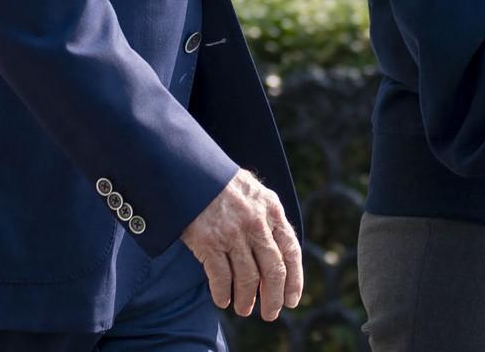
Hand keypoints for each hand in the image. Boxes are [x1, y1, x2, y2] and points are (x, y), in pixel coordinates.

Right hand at [180, 170, 303, 321]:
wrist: (190, 171)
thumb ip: (268, 217)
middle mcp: (256, 223)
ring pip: (248, 278)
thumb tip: (280, 249)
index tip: (292, 299)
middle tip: (271, 314)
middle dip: (274, 297)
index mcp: (271, 209)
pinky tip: (222, 300)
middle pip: (273, 270)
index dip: (295, 278)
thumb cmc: (222, 184)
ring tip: (244, 309)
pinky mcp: (208, 242)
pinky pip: (221, 277)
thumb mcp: (254, 191)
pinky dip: (223, 293)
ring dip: (247, 299)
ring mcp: (232, 233)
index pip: (291, 249)